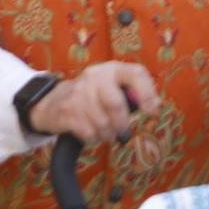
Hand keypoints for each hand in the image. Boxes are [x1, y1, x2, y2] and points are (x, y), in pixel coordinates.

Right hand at [29, 62, 159, 143]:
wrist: (54, 100)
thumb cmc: (94, 96)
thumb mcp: (113, 87)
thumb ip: (133, 93)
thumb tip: (154, 106)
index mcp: (112, 69)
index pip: (135, 74)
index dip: (147, 93)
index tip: (152, 112)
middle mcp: (95, 76)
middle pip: (115, 104)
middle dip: (122, 123)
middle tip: (122, 131)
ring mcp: (78, 92)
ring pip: (102, 123)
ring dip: (108, 134)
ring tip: (107, 133)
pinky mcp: (66, 109)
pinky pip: (88, 132)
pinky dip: (94, 139)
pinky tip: (92, 134)